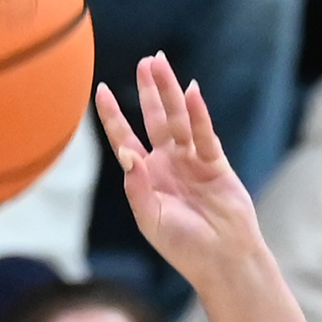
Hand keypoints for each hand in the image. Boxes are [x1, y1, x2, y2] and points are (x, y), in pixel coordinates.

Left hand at [97, 54, 259, 289]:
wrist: (221, 259)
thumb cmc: (182, 247)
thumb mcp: (150, 219)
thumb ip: (136, 188)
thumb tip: (127, 153)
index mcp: (147, 178)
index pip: (125, 140)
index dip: (113, 116)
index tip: (100, 89)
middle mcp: (168, 165)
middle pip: (155, 120)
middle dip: (150, 91)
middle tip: (146, 62)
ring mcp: (192, 161)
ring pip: (179, 119)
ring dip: (171, 91)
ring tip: (162, 63)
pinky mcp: (215, 163)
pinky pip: (204, 133)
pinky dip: (198, 114)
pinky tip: (191, 92)